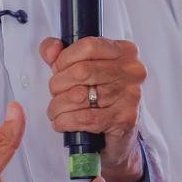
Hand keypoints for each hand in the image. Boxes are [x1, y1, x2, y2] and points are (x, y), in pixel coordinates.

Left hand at [40, 37, 146, 181]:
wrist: (119, 136)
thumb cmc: (100, 99)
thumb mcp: (80, 69)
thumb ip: (60, 54)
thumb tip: (51, 50)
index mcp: (123, 51)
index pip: (88, 46)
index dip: (64, 59)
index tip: (58, 70)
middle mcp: (131, 71)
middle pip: (81, 71)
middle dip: (58, 85)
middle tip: (55, 94)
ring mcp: (130, 94)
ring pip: (79, 96)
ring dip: (59, 106)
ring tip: (56, 110)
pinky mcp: (125, 118)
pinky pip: (85, 118)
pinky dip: (66, 121)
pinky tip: (61, 122)